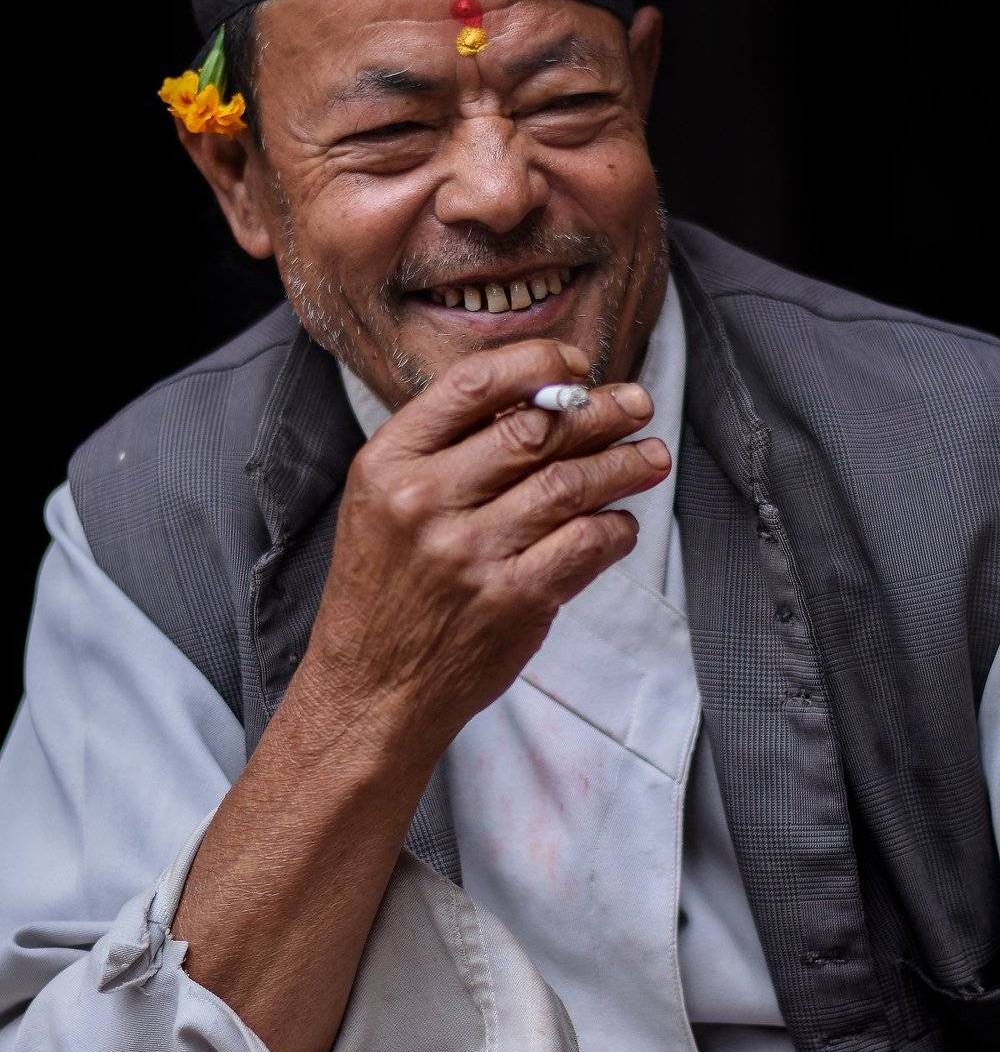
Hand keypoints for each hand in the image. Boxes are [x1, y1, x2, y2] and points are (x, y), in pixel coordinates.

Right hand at [305, 339, 670, 754]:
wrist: (372, 687)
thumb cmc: (384, 586)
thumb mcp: (382, 501)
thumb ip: (443, 449)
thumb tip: (538, 398)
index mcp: (388, 462)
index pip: (472, 384)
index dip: (537, 363)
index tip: (577, 365)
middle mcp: (425, 501)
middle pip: (535, 430)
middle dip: (601, 411)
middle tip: (637, 404)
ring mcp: (470, 553)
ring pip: (569, 484)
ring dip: (623, 464)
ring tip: (651, 456)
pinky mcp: (512, 601)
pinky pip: (585, 544)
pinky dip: (615, 526)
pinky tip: (621, 521)